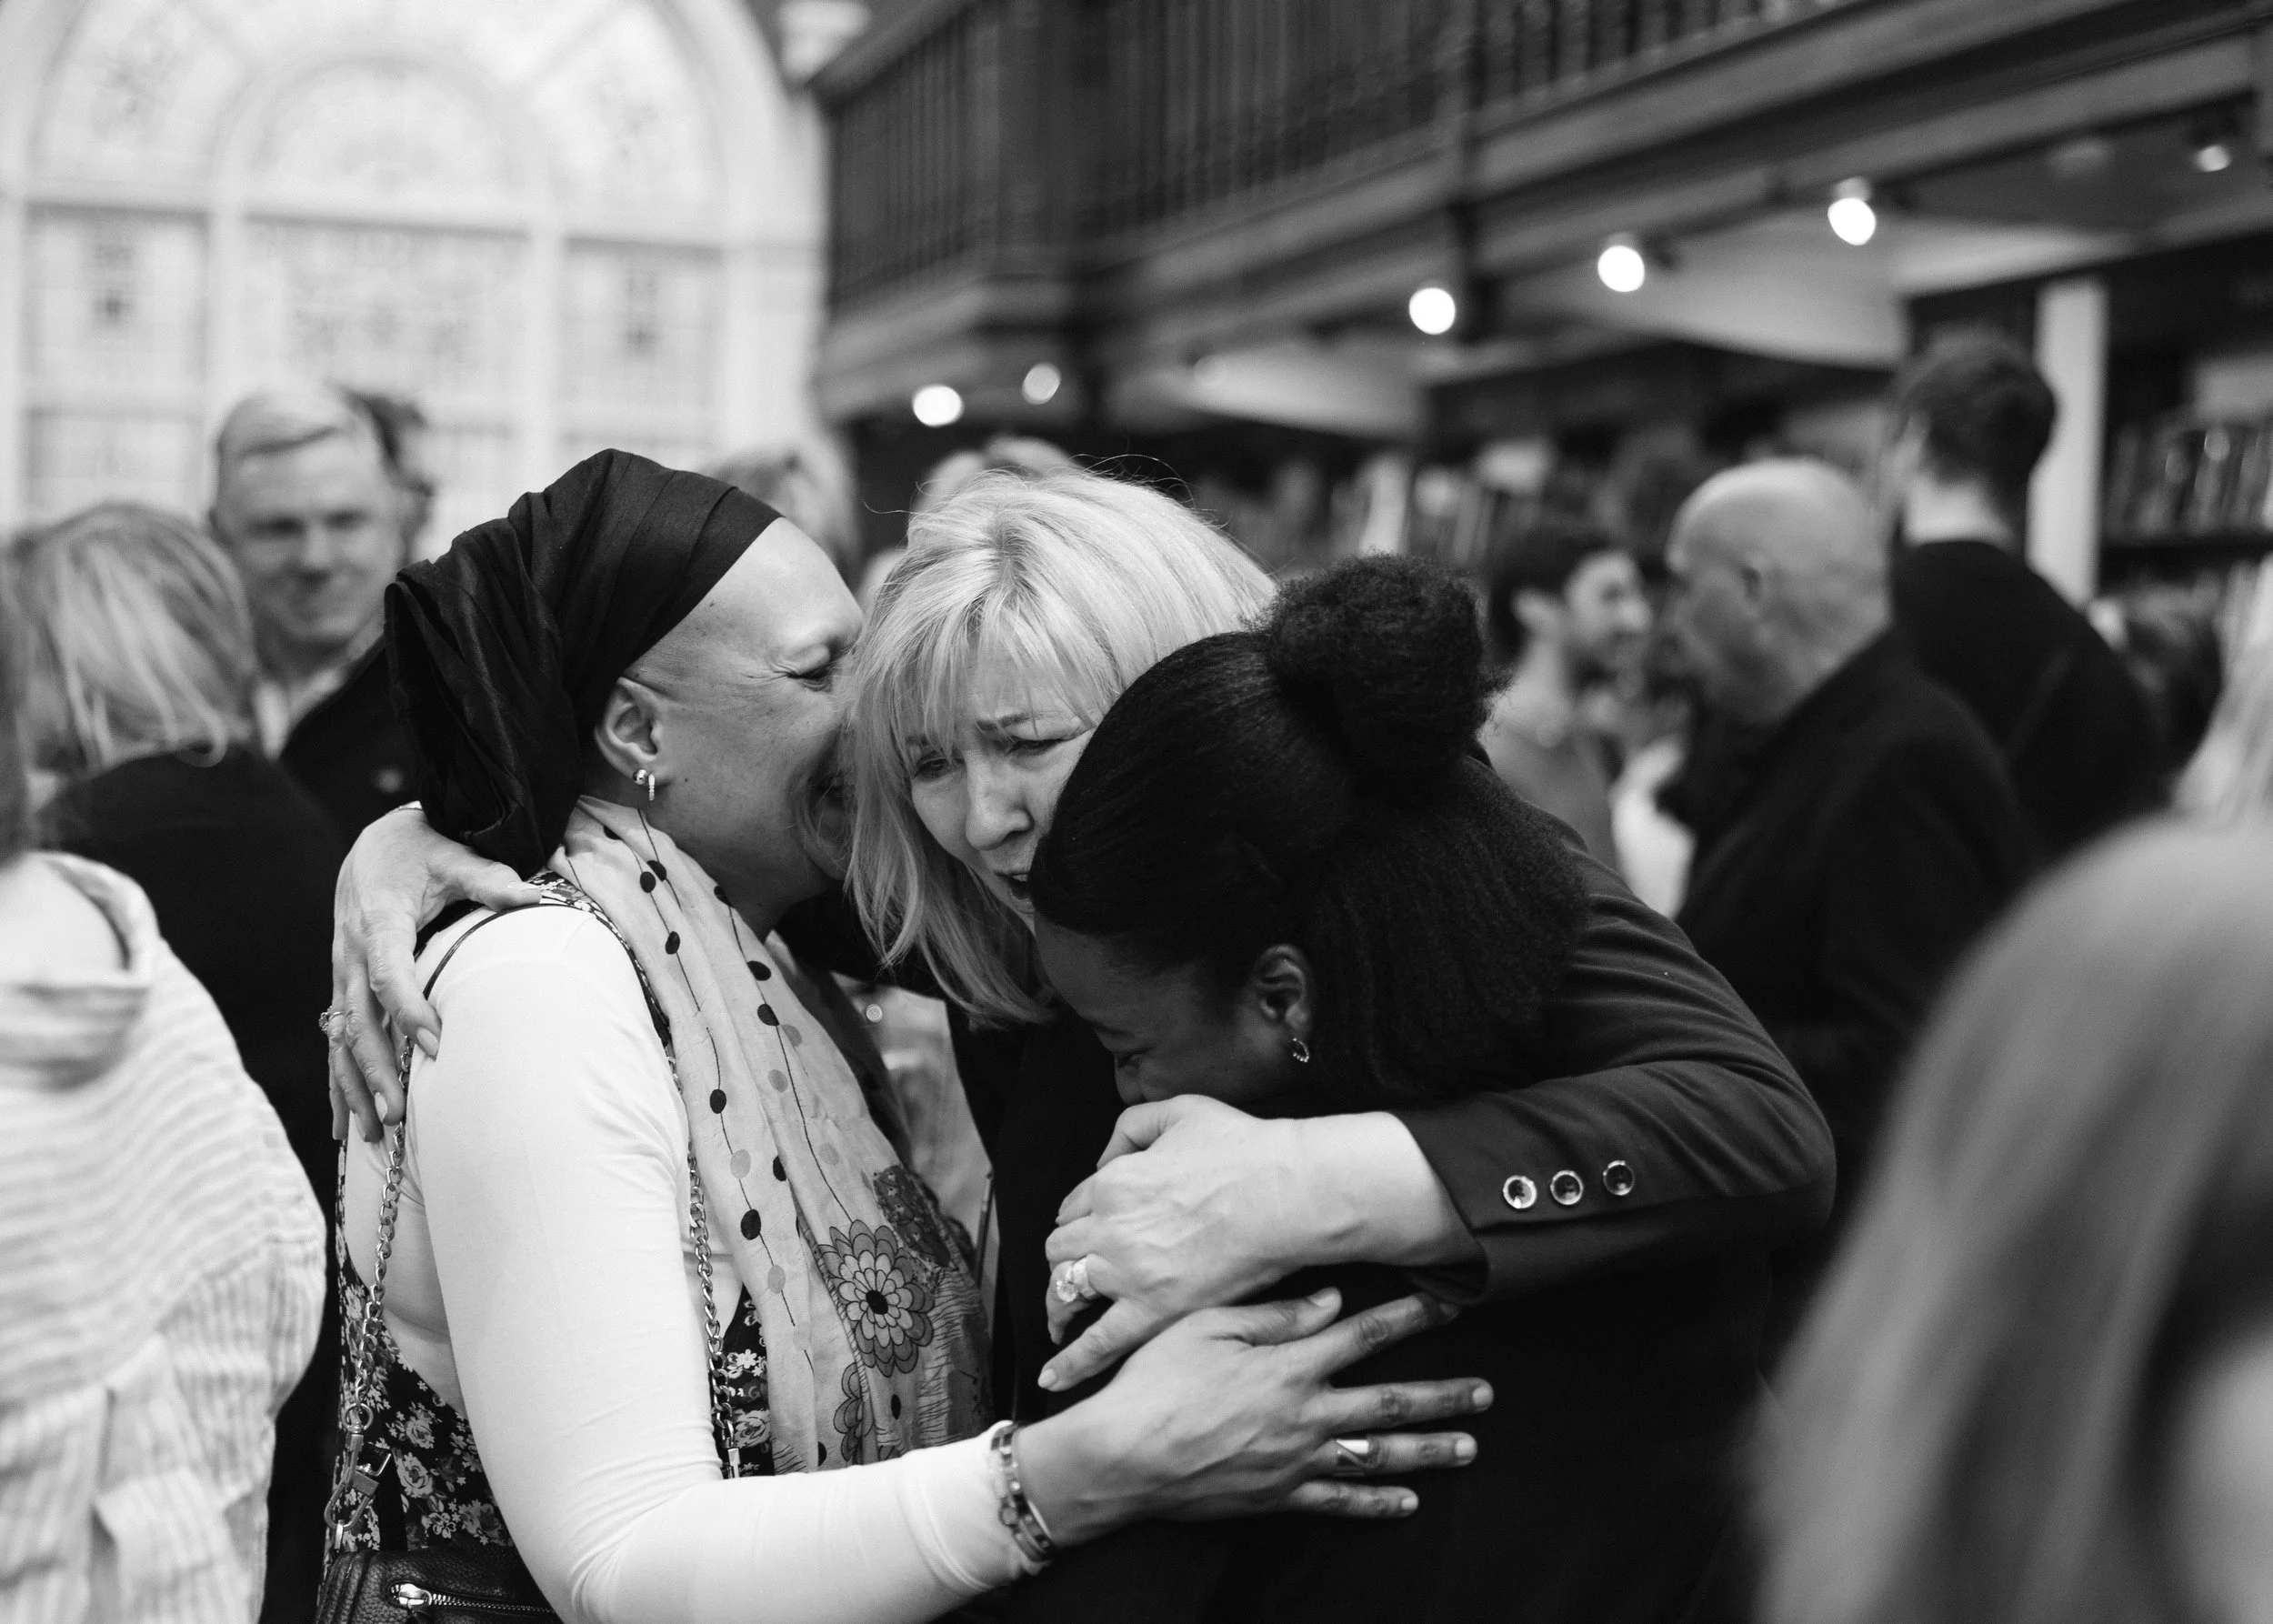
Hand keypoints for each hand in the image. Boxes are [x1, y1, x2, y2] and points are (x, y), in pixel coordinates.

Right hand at [327, 807, 539, 1141]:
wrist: (374, 843)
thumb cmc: (419, 849)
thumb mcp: (451, 855)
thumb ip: (488, 878)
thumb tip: (534, 894)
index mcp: (378, 922)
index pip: (388, 974)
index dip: (408, 1010)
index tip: (435, 1045)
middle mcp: (351, 953)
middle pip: (357, 1020)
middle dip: (374, 1069)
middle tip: (398, 1113)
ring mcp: (341, 973)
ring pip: (340, 1038)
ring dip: (354, 1086)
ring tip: (375, 1133)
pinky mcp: (342, 987)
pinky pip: (334, 1040)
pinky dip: (339, 1082)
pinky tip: (345, 1125)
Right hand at [1017, 1289, 1489, 1537]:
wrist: (1122, 1458)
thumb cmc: (1154, 1383)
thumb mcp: (1207, 1326)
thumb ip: (1274, 1316)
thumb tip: (1331, 1301)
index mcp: (1289, 1365)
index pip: (1364, 1335)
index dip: (1411, 1317)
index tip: (1449, 1304)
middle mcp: (1304, 1415)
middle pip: (1390, 1403)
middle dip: (1443, 1395)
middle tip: (1487, 1393)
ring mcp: (1296, 1461)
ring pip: (1378, 1456)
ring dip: (1429, 1451)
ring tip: (1470, 1446)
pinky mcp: (1279, 1497)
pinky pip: (1341, 1502)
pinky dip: (1377, 1503)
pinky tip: (1409, 1503)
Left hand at [1040, 1096, 1317, 1391]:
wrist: (1286, 1192)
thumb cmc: (1245, 1150)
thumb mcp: (1180, 1111)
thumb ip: (1132, 1127)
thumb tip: (1105, 1157)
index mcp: (1113, 1182)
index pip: (1073, 1206)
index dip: (1078, 1220)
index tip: (1084, 1231)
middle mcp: (1109, 1227)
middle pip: (1061, 1250)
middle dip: (1063, 1261)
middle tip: (1072, 1274)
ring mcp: (1127, 1272)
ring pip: (1068, 1292)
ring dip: (1058, 1306)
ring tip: (1058, 1322)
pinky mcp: (1153, 1310)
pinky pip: (1099, 1343)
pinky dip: (1072, 1361)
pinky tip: (1055, 1375)